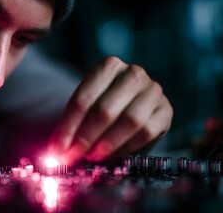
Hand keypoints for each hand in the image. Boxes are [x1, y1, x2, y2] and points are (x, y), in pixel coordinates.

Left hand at [48, 56, 172, 164]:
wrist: (131, 102)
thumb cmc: (103, 103)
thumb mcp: (86, 106)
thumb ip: (72, 124)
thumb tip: (56, 150)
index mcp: (109, 65)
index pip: (83, 99)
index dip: (68, 127)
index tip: (57, 148)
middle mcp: (133, 74)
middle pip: (105, 111)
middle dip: (85, 138)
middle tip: (73, 156)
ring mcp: (153, 90)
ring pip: (129, 122)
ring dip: (107, 144)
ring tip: (92, 156)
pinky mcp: (166, 110)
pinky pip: (147, 132)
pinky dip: (127, 147)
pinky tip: (113, 154)